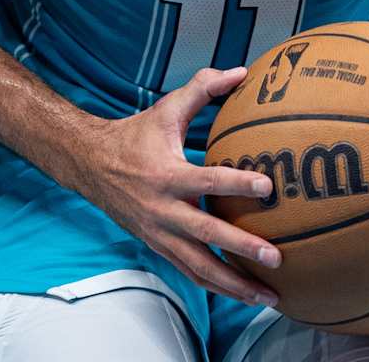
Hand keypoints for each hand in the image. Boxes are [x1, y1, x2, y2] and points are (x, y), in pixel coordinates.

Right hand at [65, 67, 282, 305]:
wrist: (91, 166)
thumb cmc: (136, 135)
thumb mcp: (166, 109)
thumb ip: (203, 88)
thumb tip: (242, 72)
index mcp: (166, 175)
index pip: (207, 181)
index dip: (237, 184)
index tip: (268, 188)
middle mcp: (162, 210)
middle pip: (206, 236)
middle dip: (242, 249)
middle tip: (277, 257)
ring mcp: (159, 234)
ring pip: (199, 267)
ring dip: (235, 284)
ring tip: (270, 296)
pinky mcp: (159, 248)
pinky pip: (190, 273)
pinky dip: (217, 286)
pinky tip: (243, 293)